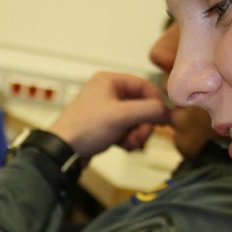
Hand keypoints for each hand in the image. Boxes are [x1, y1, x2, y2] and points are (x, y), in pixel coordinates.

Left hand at [47, 71, 169, 157]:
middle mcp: (107, 91)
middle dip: (144, 123)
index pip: (144, 85)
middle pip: (141, 104)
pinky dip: (128, 138)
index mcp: (109, 80)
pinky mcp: (103, 125)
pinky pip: (125, 128)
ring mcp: (105, 109)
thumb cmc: (86, 128)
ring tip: (130, 144)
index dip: (156, 102)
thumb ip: (149, 110)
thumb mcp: (122, 116)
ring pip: (135, 119)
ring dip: (137, 133)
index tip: (162, 118)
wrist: (63, 151)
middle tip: (142, 137)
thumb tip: (168, 111)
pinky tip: (124, 146)